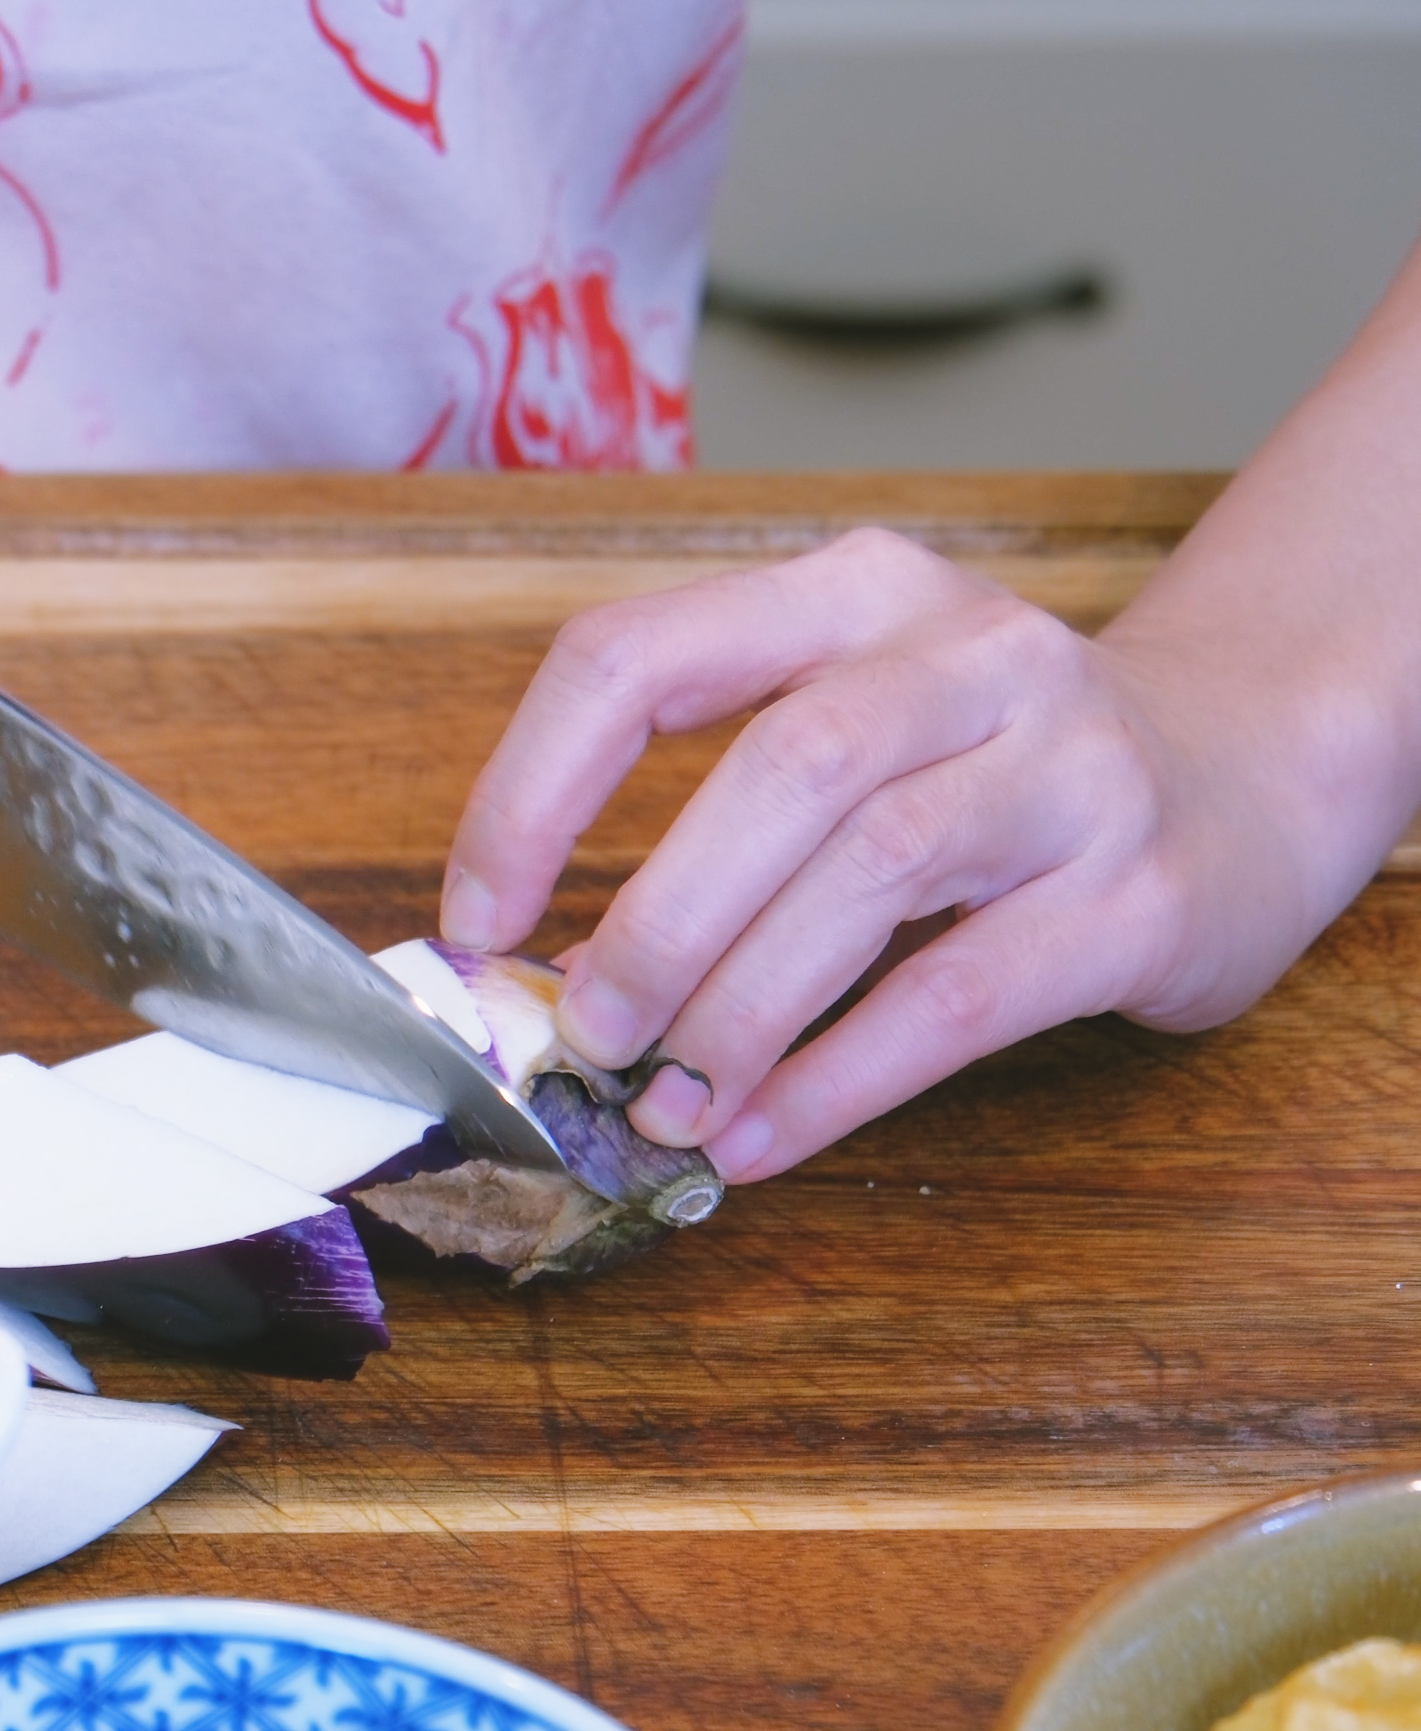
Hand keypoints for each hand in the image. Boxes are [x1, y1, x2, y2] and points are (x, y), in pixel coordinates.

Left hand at [437, 527, 1403, 1181]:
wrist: (1252, 775)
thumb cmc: (994, 768)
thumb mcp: (855, 720)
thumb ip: (713, 804)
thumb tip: (543, 966)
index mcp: (853, 593)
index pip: (637, 654)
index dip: (530, 793)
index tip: (477, 920)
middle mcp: (969, 652)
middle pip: (777, 766)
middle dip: (658, 918)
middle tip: (590, 1030)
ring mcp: (1070, 766)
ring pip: (873, 872)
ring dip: (740, 1008)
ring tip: (667, 1101)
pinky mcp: (1138, 894)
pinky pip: (960, 995)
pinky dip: (837, 1079)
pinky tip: (760, 1138)